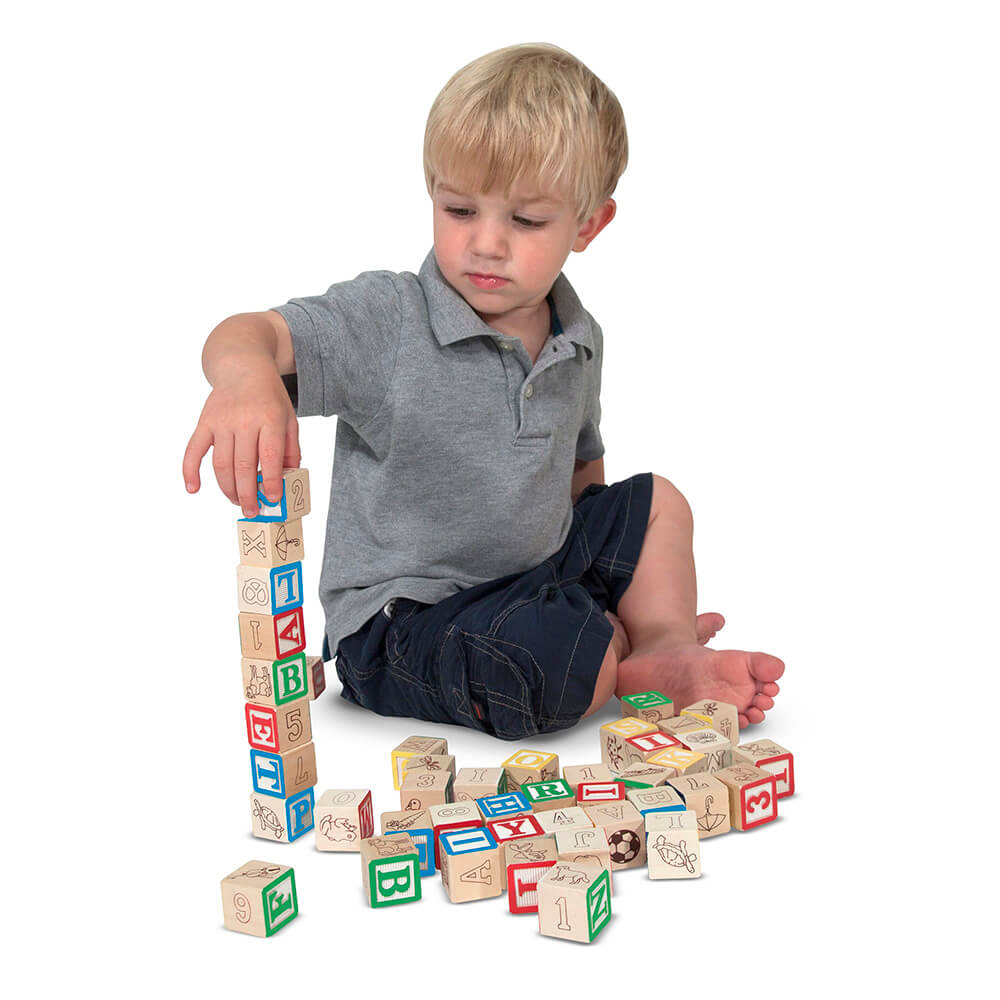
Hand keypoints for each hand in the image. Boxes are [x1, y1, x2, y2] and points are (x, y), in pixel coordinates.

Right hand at [183, 367, 299, 516]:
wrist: (243, 367)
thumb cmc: (270, 398)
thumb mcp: (290, 419)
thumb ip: (291, 449)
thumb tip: (288, 478)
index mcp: (270, 418)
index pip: (269, 456)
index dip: (271, 481)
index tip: (273, 498)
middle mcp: (244, 420)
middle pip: (243, 465)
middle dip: (248, 493)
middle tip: (252, 510)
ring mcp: (221, 422)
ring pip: (221, 464)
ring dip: (227, 488)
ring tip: (236, 501)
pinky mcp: (204, 423)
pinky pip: (193, 450)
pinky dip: (190, 471)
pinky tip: (193, 489)